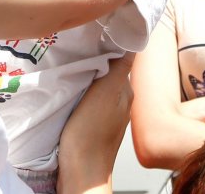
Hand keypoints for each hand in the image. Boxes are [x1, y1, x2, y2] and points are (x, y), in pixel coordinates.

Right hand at [58, 54, 135, 193]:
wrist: (80, 170)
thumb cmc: (90, 133)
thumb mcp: (106, 92)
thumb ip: (119, 67)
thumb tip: (133, 42)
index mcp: (125, 90)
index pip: (121, 58)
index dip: (109, 44)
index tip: (95, 34)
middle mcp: (120, 100)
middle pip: (109, 70)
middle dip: (97, 58)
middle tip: (78, 48)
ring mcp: (107, 113)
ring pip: (99, 84)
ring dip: (88, 75)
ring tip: (73, 66)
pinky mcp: (93, 123)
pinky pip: (89, 98)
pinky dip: (82, 90)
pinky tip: (71, 89)